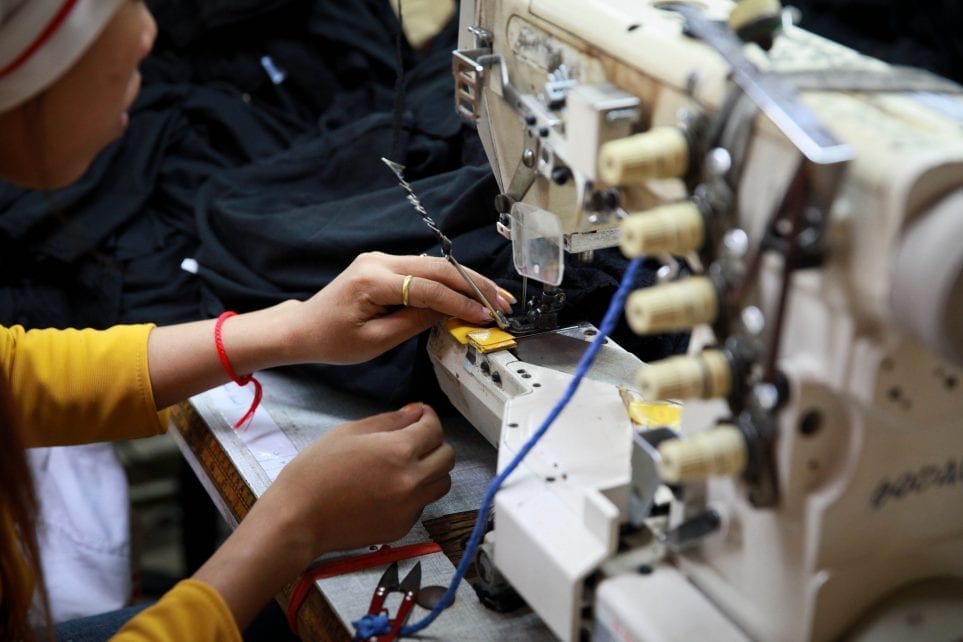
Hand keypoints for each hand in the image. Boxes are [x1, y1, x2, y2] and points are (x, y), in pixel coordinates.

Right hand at [259, 402, 452, 552]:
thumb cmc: (315, 471)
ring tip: (404, 466)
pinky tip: (387, 490)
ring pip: (441, 484)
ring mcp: (409, 507)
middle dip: (435, 444)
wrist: (298, 518)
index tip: (420, 416)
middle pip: (448, 457)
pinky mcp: (402, 527)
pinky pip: (422, 505)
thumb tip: (416, 413)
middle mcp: (412, 480)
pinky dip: (413, 495)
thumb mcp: (350, 432)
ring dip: (431, 471)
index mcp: (399, 451)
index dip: (429, 418)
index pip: (435, 429)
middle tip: (415, 440)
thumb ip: (390, 421)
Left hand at [293, 251, 512, 363]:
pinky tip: (470, 294)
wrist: (304, 327)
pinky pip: (424, 269)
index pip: (428, 288)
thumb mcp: (376, 341)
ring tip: (494, 298)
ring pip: (435, 266)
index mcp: (373, 280)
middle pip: (438, 268)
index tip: (485, 316)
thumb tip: (450, 312)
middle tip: (502, 303)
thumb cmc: (333, 340)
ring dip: (467, 282)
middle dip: (474, 286)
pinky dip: (449, 282)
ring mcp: (382, 259)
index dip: (460, 303)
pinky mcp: (385, 264)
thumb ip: (415, 322)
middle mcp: (379, 261)